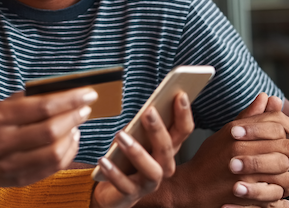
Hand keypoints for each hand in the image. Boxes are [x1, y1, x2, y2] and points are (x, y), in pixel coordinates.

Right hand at [0, 87, 96, 187]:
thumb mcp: (0, 107)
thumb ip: (27, 100)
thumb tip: (62, 91)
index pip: (42, 107)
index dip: (70, 100)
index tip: (88, 94)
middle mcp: (3, 140)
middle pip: (50, 130)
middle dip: (74, 117)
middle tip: (86, 109)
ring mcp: (10, 163)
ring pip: (54, 152)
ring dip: (72, 137)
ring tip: (76, 125)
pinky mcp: (19, 179)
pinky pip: (52, 168)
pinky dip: (68, 153)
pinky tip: (70, 141)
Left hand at [91, 92, 193, 207]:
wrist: (113, 191)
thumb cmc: (126, 159)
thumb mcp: (135, 138)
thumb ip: (142, 125)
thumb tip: (148, 106)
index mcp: (167, 149)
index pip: (182, 131)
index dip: (184, 114)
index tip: (180, 94)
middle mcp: (163, 166)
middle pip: (167, 149)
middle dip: (159, 130)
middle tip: (148, 111)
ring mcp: (149, 182)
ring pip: (151, 169)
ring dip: (137, 151)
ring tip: (120, 136)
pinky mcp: (131, 194)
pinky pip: (125, 185)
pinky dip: (114, 173)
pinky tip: (103, 160)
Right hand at [171, 93, 288, 207]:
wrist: (190, 188)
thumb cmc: (207, 161)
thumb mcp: (225, 134)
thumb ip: (249, 117)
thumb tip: (266, 97)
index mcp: (235, 130)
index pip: (276, 122)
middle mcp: (238, 147)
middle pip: (285, 146)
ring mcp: (242, 171)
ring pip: (286, 172)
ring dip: (288, 179)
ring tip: (281, 180)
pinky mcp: (245, 193)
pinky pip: (277, 193)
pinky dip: (281, 196)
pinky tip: (275, 193)